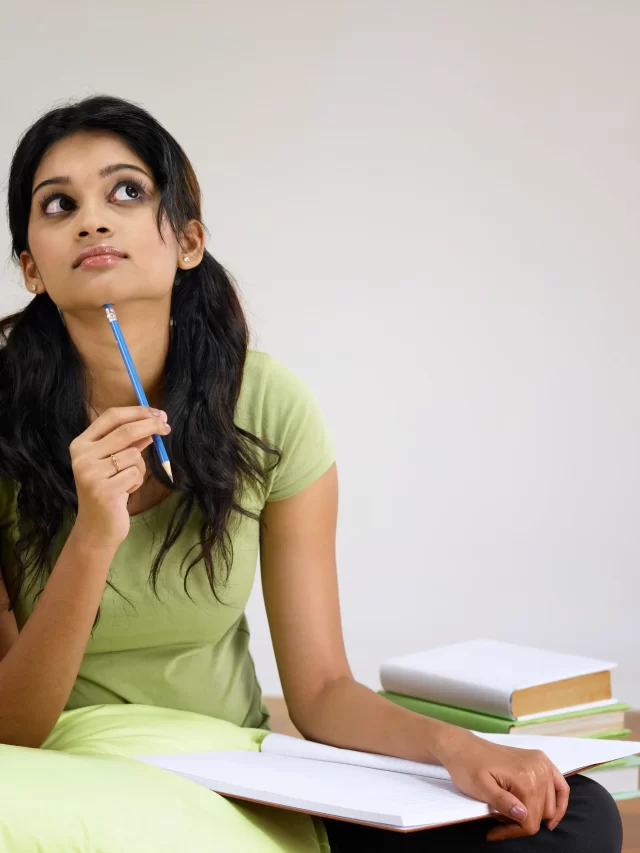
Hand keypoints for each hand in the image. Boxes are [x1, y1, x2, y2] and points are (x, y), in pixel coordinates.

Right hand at [70, 406, 170, 548]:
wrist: (96, 527)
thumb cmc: (108, 490)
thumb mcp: (114, 461)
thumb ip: (129, 442)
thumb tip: (154, 420)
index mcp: (81, 444)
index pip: (111, 417)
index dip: (137, 412)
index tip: (157, 413)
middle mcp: (81, 457)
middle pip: (125, 431)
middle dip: (151, 426)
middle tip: (167, 427)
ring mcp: (90, 474)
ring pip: (134, 455)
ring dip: (140, 467)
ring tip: (127, 481)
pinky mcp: (103, 490)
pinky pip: (135, 474)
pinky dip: (137, 481)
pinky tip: (125, 492)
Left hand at [435, 728, 569, 840]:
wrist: (463, 747)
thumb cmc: (468, 768)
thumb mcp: (480, 788)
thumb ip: (503, 803)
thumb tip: (524, 817)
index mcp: (526, 778)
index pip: (530, 821)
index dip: (512, 832)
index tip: (494, 832)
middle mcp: (540, 770)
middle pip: (541, 815)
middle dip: (521, 822)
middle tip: (500, 820)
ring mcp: (542, 763)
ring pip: (550, 806)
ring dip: (534, 813)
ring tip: (512, 812)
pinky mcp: (541, 760)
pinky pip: (561, 787)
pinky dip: (559, 802)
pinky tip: (552, 817)